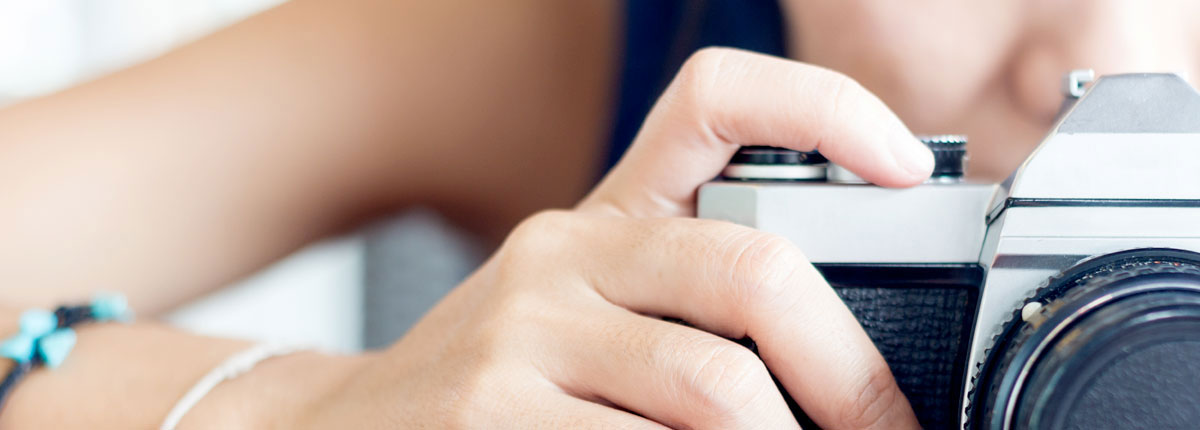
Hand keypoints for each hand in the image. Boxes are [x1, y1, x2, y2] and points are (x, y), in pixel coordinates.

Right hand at [307, 48, 932, 428]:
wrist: (349, 426)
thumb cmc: (496, 381)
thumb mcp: (583, 314)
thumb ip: (685, 307)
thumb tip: (838, 354)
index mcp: (602, 216)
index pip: (714, 101)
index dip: (824, 110)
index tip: (906, 167)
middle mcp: (562, 253)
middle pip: (753, 266)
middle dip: (850, 370)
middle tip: (886, 428)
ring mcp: (522, 334)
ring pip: (718, 385)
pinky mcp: (491, 415)